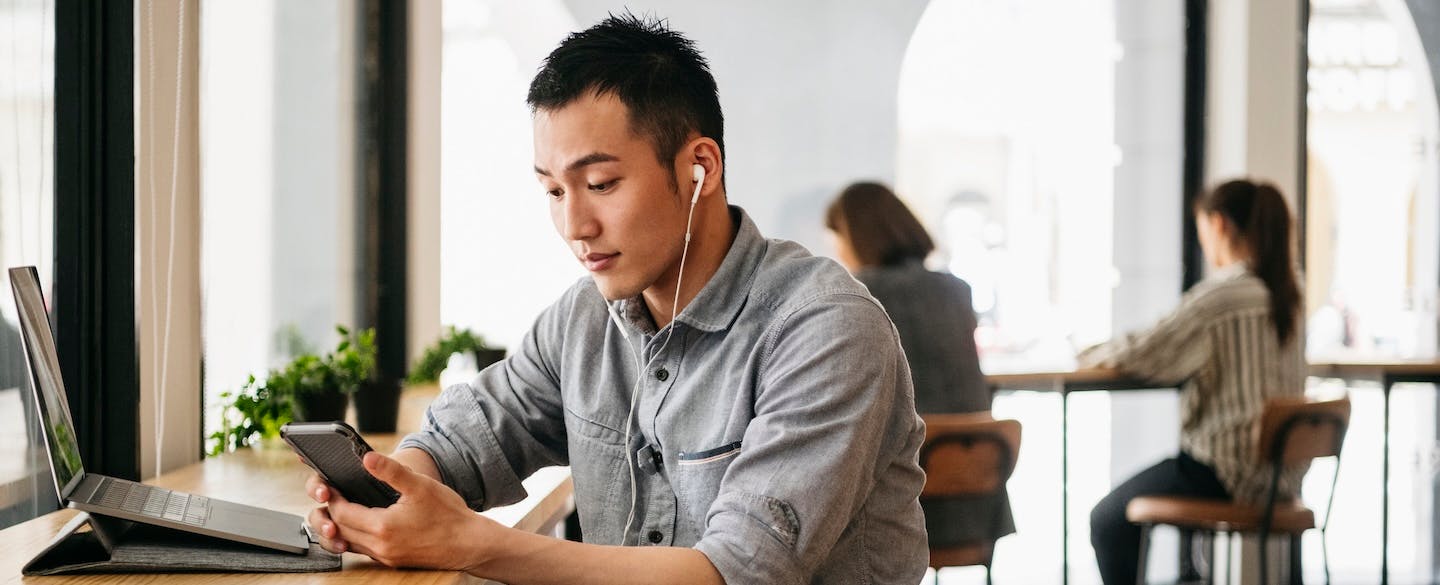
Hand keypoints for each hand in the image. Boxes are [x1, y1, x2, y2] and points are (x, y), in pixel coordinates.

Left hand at [306, 451, 497, 569]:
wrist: (470, 544)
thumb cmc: (449, 515)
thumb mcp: (420, 486)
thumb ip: (391, 471)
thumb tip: (367, 457)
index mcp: (383, 527)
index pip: (342, 513)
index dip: (333, 498)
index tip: (332, 485)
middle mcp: (381, 547)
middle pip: (341, 530)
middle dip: (332, 512)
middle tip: (334, 494)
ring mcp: (386, 557)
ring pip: (350, 543)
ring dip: (342, 527)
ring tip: (345, 508)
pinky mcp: (393, 561)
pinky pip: (364, 550)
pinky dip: (357, 537)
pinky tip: (365, 524)